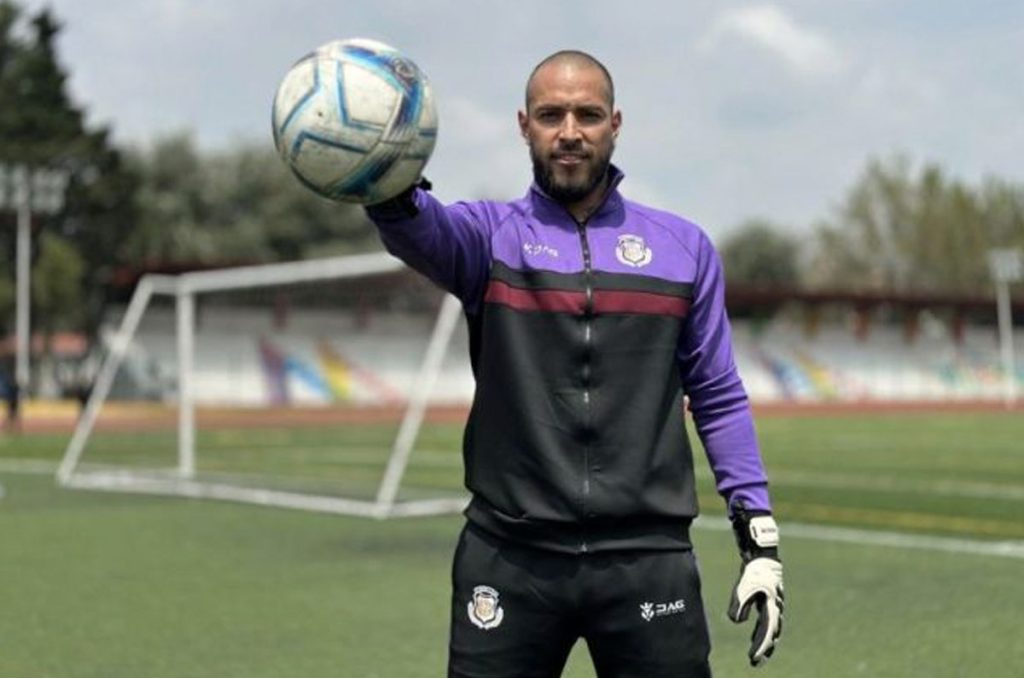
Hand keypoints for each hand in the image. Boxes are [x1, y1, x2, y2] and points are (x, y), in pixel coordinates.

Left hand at [728, 508, 783, 666]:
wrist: (763, 554)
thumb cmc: (754, 569)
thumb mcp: (745, 586)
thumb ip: (740, 603)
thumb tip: (736, 622)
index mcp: (772, 606)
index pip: (766, 632)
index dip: (761, 646)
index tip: (753, 658)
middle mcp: (775, 608)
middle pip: (772, 634)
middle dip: (765, 649)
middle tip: (756, 663)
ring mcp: (773, 604)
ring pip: (771, 628)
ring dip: (764, 642)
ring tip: (757, 655)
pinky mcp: (767, 600)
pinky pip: (766, 620)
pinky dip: (761, 630)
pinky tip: (753, 636)